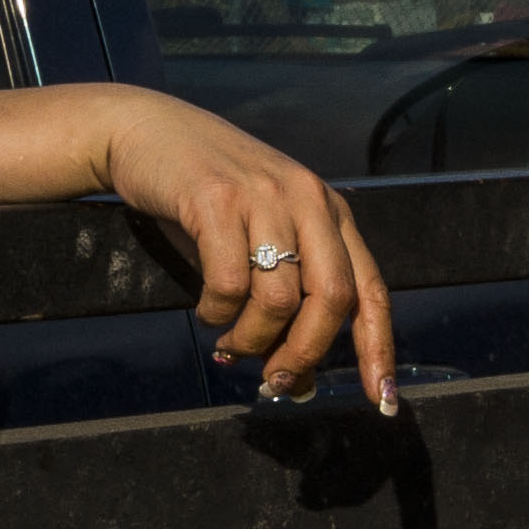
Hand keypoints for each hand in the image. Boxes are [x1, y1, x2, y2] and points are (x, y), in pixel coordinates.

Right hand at [94, 92, 400, 410]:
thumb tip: (298, 383)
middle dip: (305, 353)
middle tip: (275, 381)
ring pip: (279, 299)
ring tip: (229, 345)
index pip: (370, 290)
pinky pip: (229, 283)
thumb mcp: (258, 246)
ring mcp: (264, 196)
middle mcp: (308, 200)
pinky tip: (206, 311)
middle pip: (332, 300)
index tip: (382, 398)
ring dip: (252, 339)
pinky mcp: (217, 199)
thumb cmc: (206, 201)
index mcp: (330, 212)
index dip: (378, 348)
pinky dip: (216, 313)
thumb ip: (285, 307)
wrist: (147, 131)